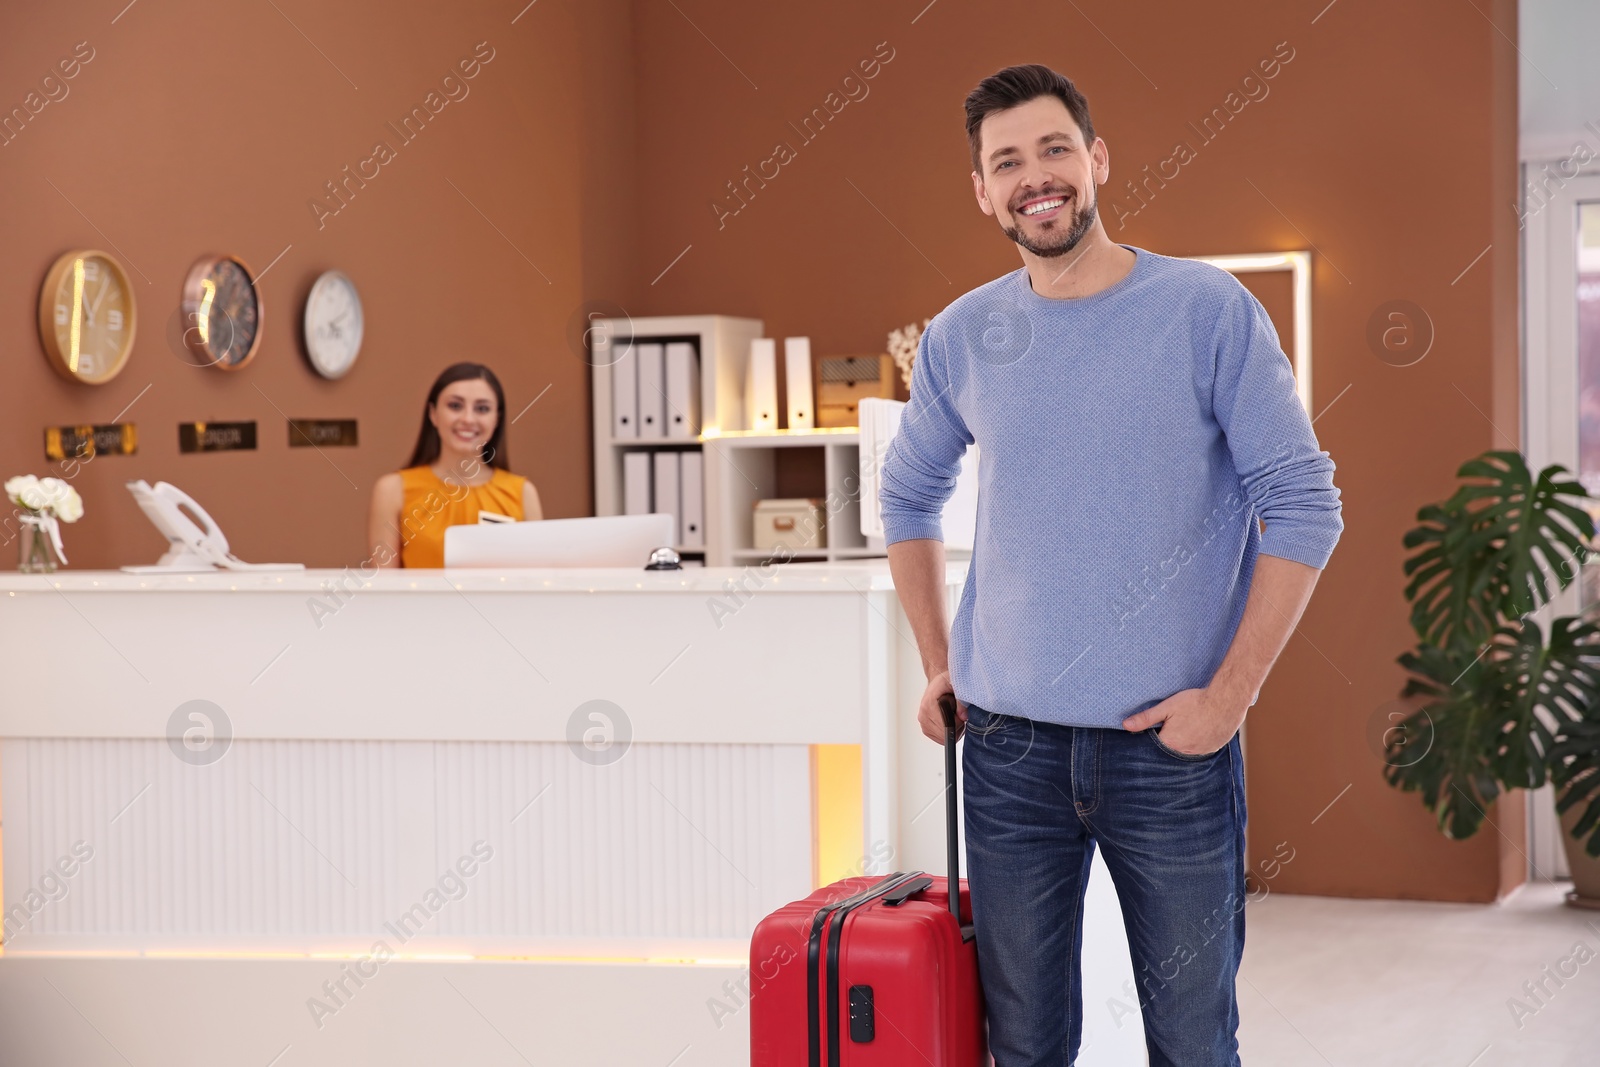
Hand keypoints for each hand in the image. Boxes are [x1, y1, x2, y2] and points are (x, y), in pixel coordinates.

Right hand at [918, 670, 965, 743]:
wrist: (939, 683)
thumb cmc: (947, 682)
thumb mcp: (956, 684)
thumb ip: (961, 701)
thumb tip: (963, 717)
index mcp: (929, 703)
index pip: (944, 725)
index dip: (957, 723)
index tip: (962, 715)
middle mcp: (923, 714)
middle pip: (943, 733)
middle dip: (956, 727)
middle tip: (959, 714)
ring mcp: (923, 722)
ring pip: (942, 738)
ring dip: (952, 731)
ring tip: (954, 716)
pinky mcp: (925, 728)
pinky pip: (939, 738)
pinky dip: (947, 733)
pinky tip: (950, 722)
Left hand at [1121, 687, 1246, 756]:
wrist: (1226, 701)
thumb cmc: (1195, 702)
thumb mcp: (1167, 707)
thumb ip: (1146, 718)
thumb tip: (1125, 725)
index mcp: (1170, 743)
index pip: (1154, 747)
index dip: (1154, 737)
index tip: (1156, 729)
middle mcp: (1184, 753)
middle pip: (1169, 751)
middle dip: (1168, 741)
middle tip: (1175, 726)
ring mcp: (1200, 752)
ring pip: (1185, 752)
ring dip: (1183, 744)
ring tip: (1187, 727)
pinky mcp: (1212, 749)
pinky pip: (1200, 750)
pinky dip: (1196, 743)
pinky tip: (1198, 731)